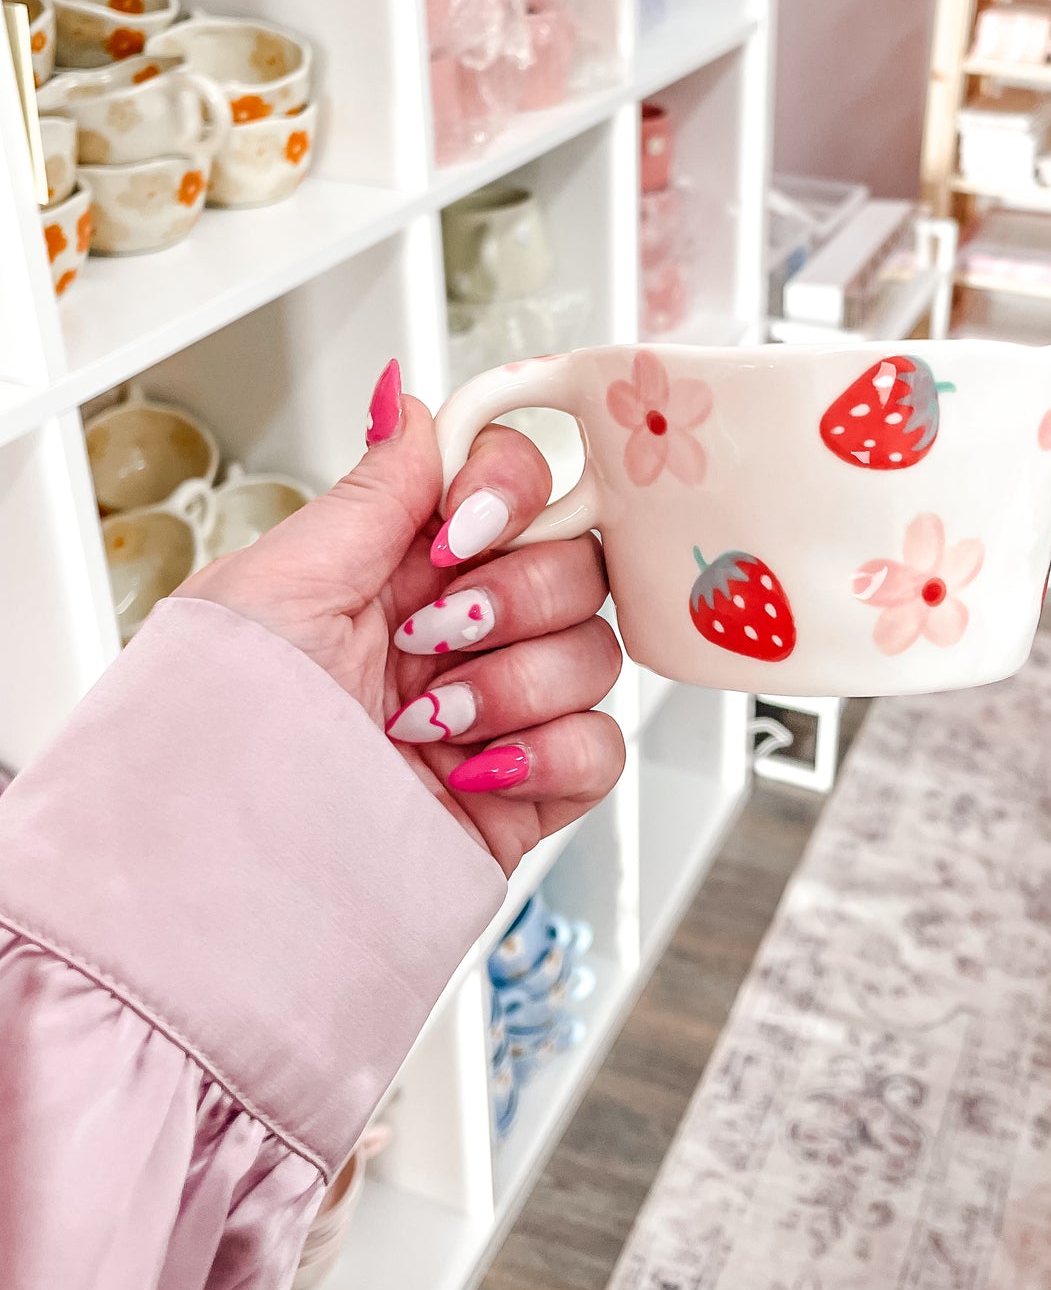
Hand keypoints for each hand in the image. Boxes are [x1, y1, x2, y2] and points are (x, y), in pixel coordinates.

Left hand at [180, 362, 623, 872]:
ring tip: (425, 726)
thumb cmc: (210, 739)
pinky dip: (549, 755)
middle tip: (434, 637)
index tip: (462, 529)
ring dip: (514, 684)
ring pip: (595, 653)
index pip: (511, 486)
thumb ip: (372, 496)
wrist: (213, 889)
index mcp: (394, 567)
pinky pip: (601, 749)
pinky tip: (470, 771)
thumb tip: (408, 401)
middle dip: (513, 596)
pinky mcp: (522, 796)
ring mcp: (493, 715)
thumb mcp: (275, 588)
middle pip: (574, 562)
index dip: (512, 491)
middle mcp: (453, 632)